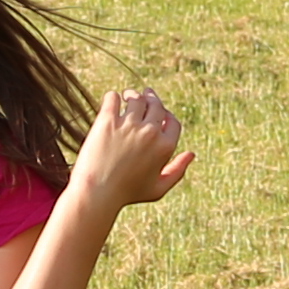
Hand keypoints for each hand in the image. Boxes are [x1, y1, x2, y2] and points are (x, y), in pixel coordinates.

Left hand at [68, 85, 196, 214]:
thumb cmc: (127, 194)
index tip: (158, 112)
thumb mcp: (158, 189)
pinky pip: (113, 98)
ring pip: (136, 99)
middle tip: (143, 94)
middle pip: (155, 105)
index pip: (172, 120)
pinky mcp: (108, 121)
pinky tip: (112, 100)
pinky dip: (113, 97)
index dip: (166, 114)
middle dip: (151, 98)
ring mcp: (129, 125)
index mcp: (165, 146)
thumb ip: (177, 171)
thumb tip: (191, 153)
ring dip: (133, 95)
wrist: (97, 193)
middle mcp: (150, 133)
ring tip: (126, 96)